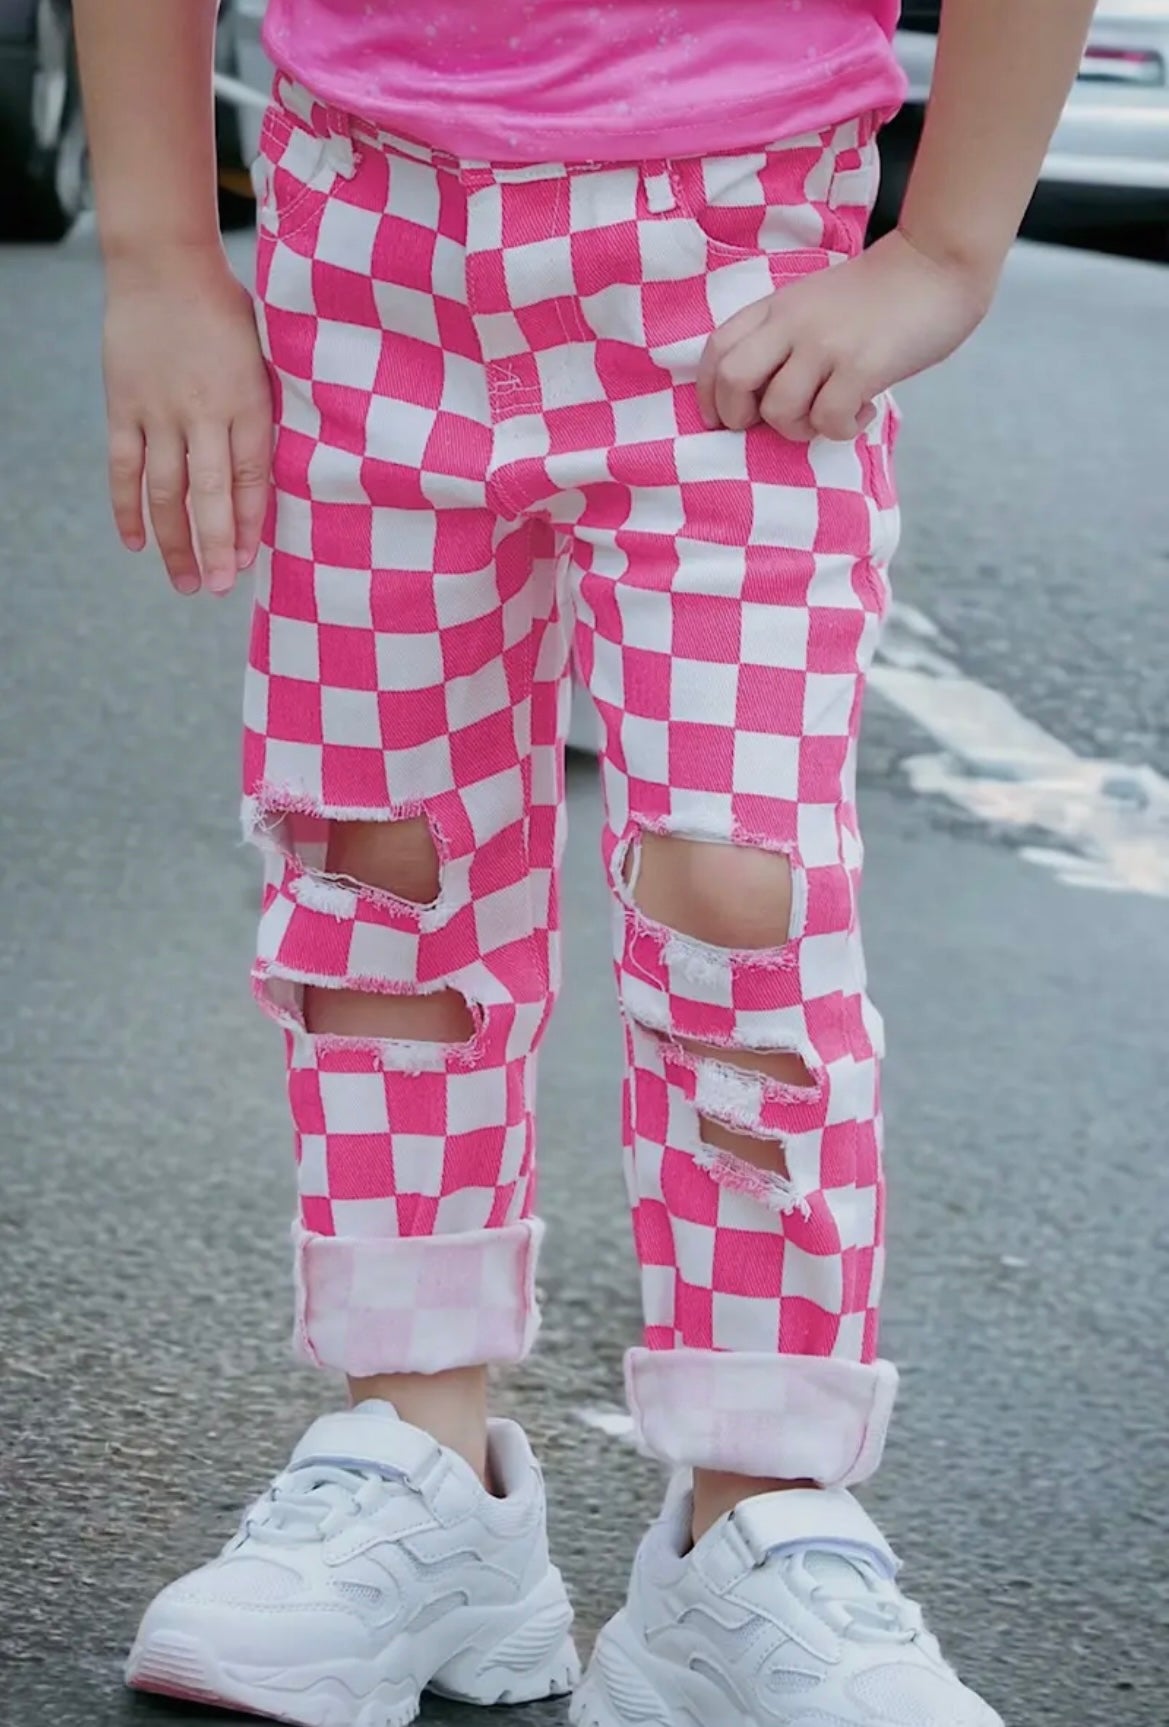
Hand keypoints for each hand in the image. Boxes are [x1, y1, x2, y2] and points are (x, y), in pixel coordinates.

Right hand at [103, 244, 272, 595]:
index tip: (252, 562)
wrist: (163, 260)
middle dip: (216, 547)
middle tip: (220, 589)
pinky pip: (123, 467)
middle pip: (209, 495)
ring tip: (186, 582)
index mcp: (247, 401)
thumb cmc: (227, 309)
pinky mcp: (123, 405)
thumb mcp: (267, 354)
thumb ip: (271, 408)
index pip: (252, 478)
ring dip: (174, 542)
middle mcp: (202, 411)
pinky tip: (136, 544)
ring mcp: (158, 411)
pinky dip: (127, 508)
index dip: (251, 525)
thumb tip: (291, 465)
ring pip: (165, 491)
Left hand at [697, 227, 996, 441]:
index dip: (708, 394)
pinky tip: (861, 413)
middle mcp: (792, 323)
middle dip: (739, 418)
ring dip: (798, 429)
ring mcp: (825, 343)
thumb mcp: (813, 304)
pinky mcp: (861, 365)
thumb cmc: (876, 295)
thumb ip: (783, 338)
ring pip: (779, 409)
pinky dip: (841, 430)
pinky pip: (829, 419)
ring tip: (827, 416)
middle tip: (768, 424)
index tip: (723, 418)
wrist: (936, 264)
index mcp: (775, 307)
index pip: (716, 350)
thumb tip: (762, 401)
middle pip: (733, 380)